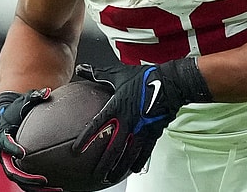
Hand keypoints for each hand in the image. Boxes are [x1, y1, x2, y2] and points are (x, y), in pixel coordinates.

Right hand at [0, 89, 60, 191]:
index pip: (4, 144)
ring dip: (36, 188)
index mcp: (2, 136)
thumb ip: (35, 96)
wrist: (9, 115)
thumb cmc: (18, 107)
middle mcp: (4, 153)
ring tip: (56, 191)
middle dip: (27, 178)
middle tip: (43, 180)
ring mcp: (10, 162)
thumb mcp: (25, 100)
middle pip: (13, 170)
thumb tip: (47, 91)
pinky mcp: (19, 166)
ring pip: (21, 180)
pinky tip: (58, 189)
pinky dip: (40, 187)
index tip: (22, 152)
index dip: (12, 149)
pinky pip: (28, 180)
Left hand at [73, 58, 211, 185]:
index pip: (98, 125)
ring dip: (120, 167)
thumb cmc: (144, 77)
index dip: (86, 138)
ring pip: (129, 153)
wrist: (170, 82)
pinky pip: (145, 150)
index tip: (76, 150)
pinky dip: (139, 161)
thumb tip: (82, 69)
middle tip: (96, 174)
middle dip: (104, 163)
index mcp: (117, 106)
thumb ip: (99, 74)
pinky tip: (134, 169)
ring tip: (112, 177)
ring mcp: (141, 128)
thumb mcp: (119, 74)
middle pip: (114, 147)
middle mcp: (128, 120)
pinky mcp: (153, 131)